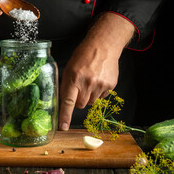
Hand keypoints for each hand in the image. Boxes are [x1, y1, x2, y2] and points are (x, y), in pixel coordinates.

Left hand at [58, 12, 134, 130]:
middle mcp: (87, 83)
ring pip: (91, 103)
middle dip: (78, 100)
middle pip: (80, 105)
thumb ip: (66, 85)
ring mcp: (100, 85)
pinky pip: (101, 98)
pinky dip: (98, 92)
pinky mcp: (110, 86)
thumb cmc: (83, 56)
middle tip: (79, 88)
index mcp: (73, 78)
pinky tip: (98, 80)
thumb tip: (63, 102)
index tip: (63, 127)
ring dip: (89, 96)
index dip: (65, 115)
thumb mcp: (69, 68)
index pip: (68, 101)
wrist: (103, 46)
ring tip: (90, 81)